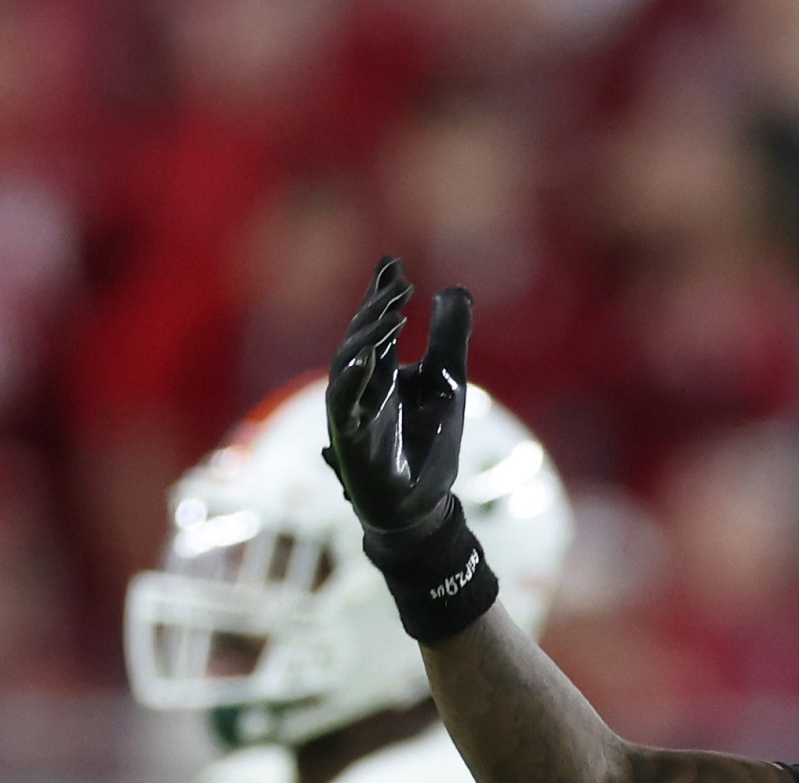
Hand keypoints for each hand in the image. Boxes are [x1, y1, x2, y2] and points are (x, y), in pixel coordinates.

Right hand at [324, 256, 473, 538]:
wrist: (424, 503)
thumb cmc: (429, 442)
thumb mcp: (447, 380)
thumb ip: (448, 337)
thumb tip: (454, 290)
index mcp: (381, 370)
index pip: (377, 323)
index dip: (382, 293)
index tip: (395, 263)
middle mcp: (361, 385)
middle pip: (361, 336)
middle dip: (377, 307)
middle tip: (400, 282)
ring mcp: (352, 410)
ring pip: (349, 363)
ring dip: (368, 335)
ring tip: (391, 311)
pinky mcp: (350, 439)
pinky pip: (344, 405)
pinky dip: (353, 380)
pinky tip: (366, 358)